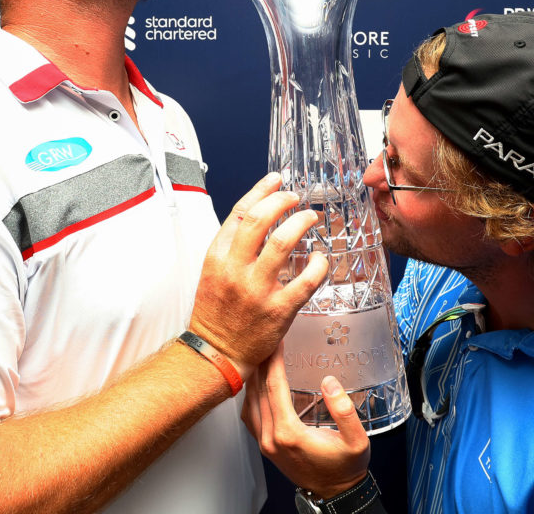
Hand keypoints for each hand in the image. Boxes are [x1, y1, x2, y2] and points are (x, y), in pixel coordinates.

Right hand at [189, 173, 328, 374]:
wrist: (216, 353)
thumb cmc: (217, 312)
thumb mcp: (213, 271)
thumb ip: (233, 246)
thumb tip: (261, 217)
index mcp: (217, 257)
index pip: (241, 213)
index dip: (261, 190)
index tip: (277, 180)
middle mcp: (235, 270)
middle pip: (261, 220)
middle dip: (283, 201)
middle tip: (296, 199)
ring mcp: (257, 290)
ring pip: (282, 242)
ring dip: (301, 223)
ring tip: (310, 218)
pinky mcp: (279, 310)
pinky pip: (306, 280)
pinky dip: (318, 264)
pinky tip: (319, 259)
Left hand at [242, 345, 370, 498]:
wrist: (336, 493)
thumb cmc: (345, 468)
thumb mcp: (356, 441)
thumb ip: (345, 411)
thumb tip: (329, 382)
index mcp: (289, 433)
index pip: (274, 386)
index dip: (274, 360)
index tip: (277, 340)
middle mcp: (271, 438)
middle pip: (258, 390)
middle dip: (263, 361)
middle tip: (268, 339)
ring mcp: (265, 443)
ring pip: (249, 401)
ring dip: (254, 376)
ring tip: (262, 355)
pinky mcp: (265, 446)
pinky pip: (249, 415)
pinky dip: (250, 394)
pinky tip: (257, 383)